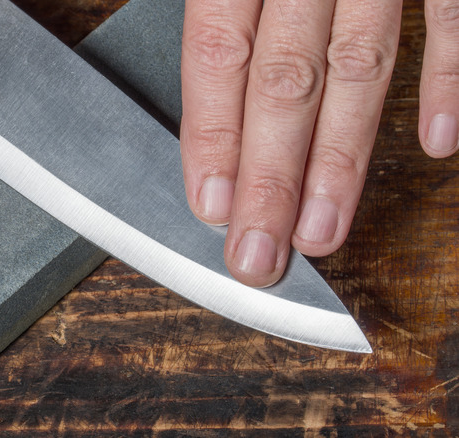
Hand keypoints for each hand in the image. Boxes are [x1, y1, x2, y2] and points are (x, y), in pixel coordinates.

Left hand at [180, 0, 458, 286]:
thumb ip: (221, 13)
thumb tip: (213, 108)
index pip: (218, 54)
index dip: (213, 134)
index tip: (211, 205)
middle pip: (283, 80)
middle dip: (269, 177)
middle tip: (257, 251)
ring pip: (360, 67)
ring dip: (340, 159)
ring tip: (321, 230)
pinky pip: (453, 17)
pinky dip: (447, 80)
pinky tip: (435, 141)